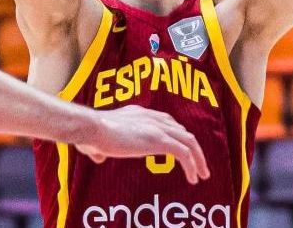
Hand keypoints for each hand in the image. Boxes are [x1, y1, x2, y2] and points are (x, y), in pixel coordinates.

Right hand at [74, 105, 209, 184]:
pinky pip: (184, 154)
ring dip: (198, 158)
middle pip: (181, 131)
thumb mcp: (94, 140)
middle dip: (193, 147)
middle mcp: (152, 117)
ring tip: (202, 174)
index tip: (182, 147)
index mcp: (139, 113)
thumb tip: (97, 156)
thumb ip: (98, 148)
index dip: (177, 134)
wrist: (93, 128)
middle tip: (199, 164)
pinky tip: (192, 178)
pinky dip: (192, 165)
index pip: (166, 120)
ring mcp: (157, 128)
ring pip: (189, 142)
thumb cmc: (90, 135)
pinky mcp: (159, 140)